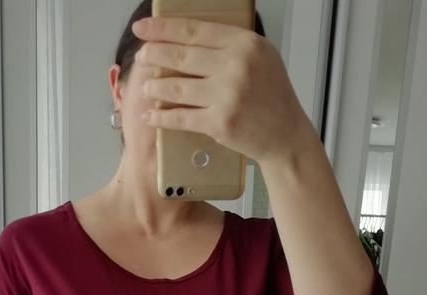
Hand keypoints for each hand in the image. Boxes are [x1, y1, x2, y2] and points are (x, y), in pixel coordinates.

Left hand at [132, 15, 312, 165]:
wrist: (285, 134)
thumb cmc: (272, 97)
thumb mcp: (260, 58)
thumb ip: (229, 46)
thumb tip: (186, 40)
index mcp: (245, 44)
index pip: (194, 30)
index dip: (163, 28)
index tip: (143, 28)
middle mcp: (236, 66)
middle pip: (181, 57)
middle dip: (154, 55)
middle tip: (141, 57)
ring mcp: (228, 95)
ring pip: (177, 88)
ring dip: (155, 88)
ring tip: (145, 87)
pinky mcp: (220, 122)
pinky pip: (181, 118)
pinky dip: (162, 118)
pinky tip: (150, 115)